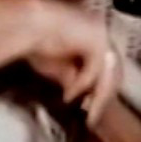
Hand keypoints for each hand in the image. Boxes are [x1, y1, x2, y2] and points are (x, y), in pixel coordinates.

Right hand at [26, 0, 119, 126]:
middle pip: (114, 72)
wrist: (26, 24)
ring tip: (88, 116)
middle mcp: (103, 32)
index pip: (109, 66)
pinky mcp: (96, 39)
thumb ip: (70, 77)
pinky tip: (68, 96)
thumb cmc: (35, 41)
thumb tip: (76, 93)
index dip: (101, 89)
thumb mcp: (57, 66)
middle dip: (103, 97)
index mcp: (96, 35)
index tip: (89, 106)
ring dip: (98, 98)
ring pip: (108, 74)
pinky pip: (94, 70)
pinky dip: (81, 85)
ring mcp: (102, 34)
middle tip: (92, 117)